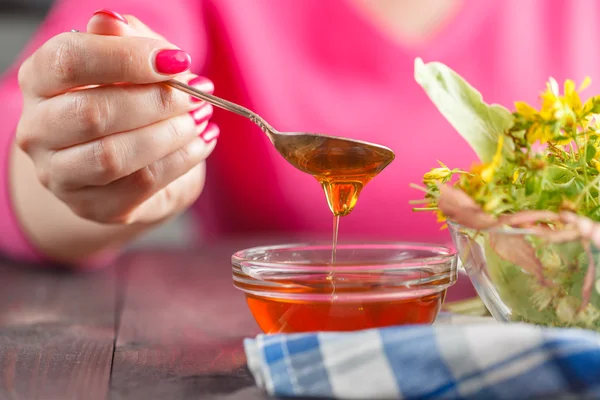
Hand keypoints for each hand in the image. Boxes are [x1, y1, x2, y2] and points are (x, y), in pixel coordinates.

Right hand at [15, 11, 217, 225]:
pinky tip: (201, 143)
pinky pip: (141, 184)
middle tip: (197, 94)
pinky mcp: (94, 206)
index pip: (68, 61)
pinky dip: (181, 161)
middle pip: (92, 113)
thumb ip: (123, 42)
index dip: (126, 58)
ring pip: (114, 156)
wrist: (124, 164)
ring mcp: (61, 175)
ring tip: (200, 119)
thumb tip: (112, 22)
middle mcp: (38, 131)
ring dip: (169, 135)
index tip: (175, 60)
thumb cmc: (125, 102)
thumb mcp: (128, 65)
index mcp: (40, 81)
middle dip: (157, 102)